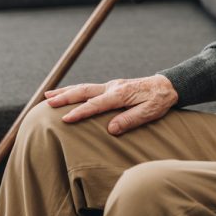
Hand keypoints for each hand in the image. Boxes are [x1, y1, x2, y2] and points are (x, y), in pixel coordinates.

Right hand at [44, 74, 177, 134]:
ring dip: (66, 92)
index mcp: (121, 94)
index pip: (96, 104)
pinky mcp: (112, 87)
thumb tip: (110, 129)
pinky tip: (66, 93)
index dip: (80, 112)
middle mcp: (113, 87)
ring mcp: (111, 85)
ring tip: (48, 96)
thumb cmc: (159, 100)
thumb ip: (130, 120)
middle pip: (85, 92)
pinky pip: (89, 88)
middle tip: (47, 104)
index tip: (66, 119)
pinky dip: (75, 90)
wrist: (167, 85)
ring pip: (84, 87)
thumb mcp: (150, 112)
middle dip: (65, 98)